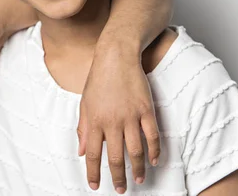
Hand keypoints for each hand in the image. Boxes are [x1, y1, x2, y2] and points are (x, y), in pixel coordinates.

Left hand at [77, 41, 159, 193]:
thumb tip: (82, 151)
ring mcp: (130, 116)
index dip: (93, 173)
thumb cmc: (98, 79)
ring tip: (139, 179)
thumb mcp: (85, 103)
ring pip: (136, 151)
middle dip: (118, 177)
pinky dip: (155, 151)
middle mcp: (112, 121)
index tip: (95, 186)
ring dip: (138, 168)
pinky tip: (154, 160)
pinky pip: (153, 136)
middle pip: (115, 157)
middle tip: (121, 189)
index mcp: (94, 121)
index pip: (92, 154)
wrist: (116, 55)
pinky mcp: (146, 109)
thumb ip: (83, 128)